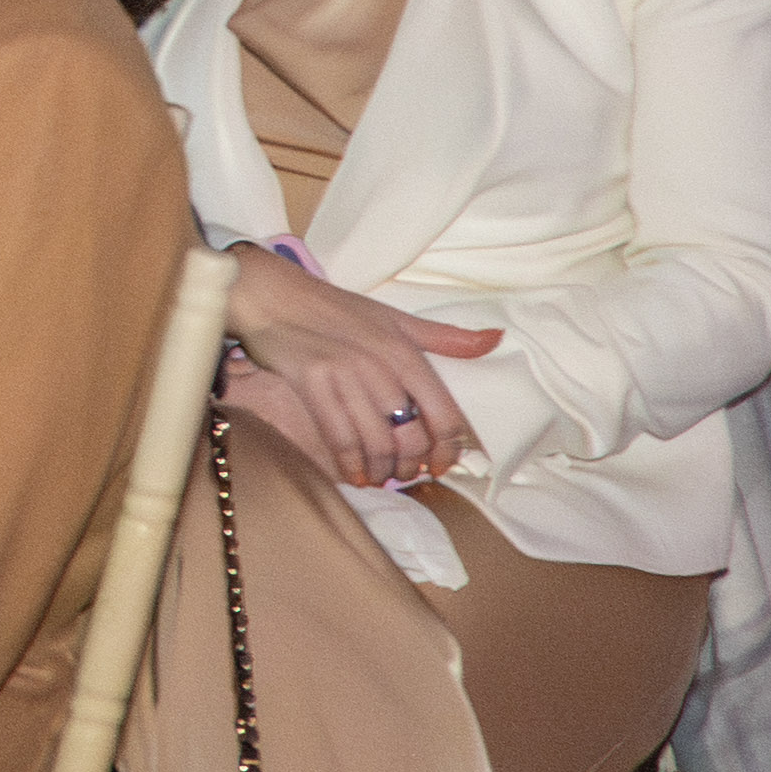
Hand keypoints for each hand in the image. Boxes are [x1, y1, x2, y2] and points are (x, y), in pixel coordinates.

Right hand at [217, 245, 500, 489]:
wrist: (275, 296)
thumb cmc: (337, 309)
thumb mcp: (395, 319)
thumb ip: (445, 337)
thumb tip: (495, 339)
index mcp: (406, 351)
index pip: (444, 415)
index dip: (448, 450)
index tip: (441, 465)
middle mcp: (380, 364)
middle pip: (411, 435)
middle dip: (411, 465)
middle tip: (405, 474)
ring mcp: (345, 374)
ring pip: (376, 441)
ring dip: (381, 468)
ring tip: (380, 475)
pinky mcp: (311, 382)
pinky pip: (339, 436)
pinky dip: (349, 462)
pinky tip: (353, 473)